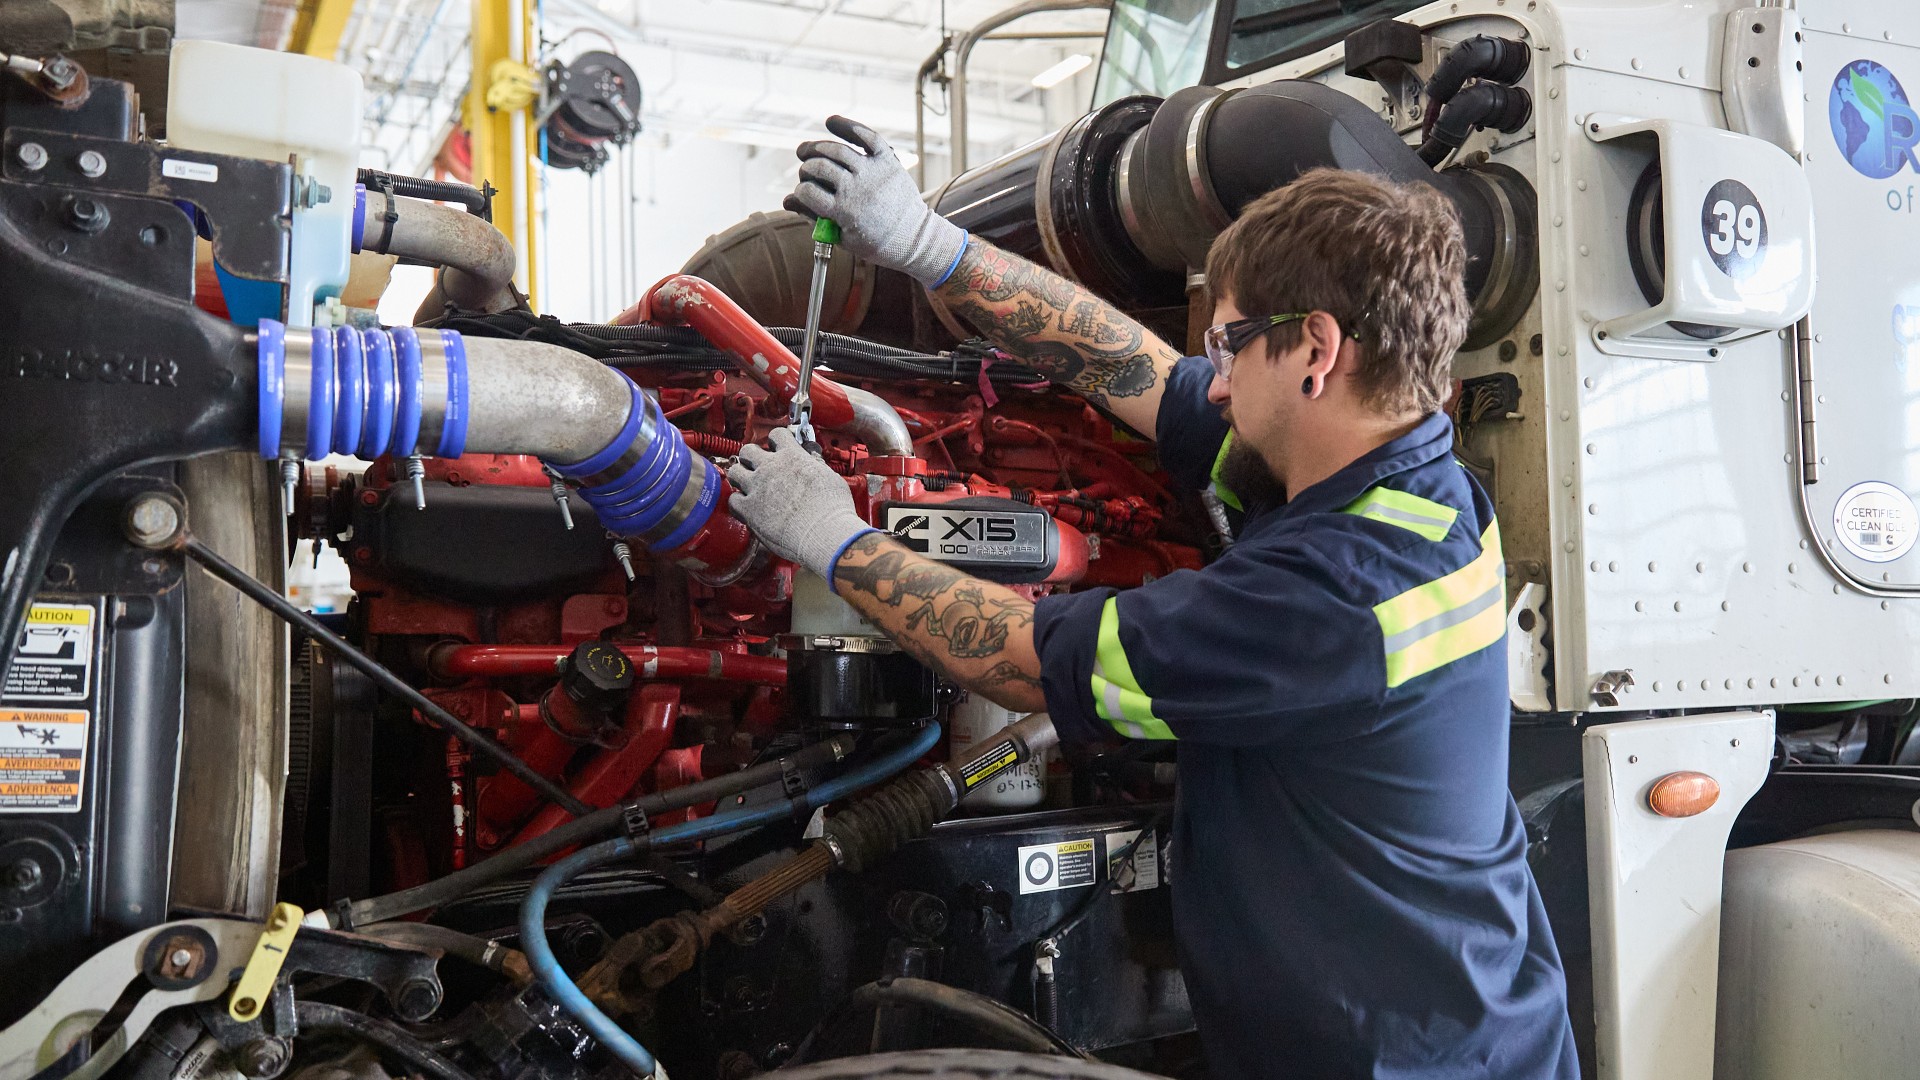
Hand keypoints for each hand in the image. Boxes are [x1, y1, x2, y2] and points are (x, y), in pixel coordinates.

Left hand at [725, 428, 876, 580]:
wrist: (824, 533)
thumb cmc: (832, 509)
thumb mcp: (829, 478)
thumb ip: (815, 467)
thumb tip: (812, 463)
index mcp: (792, 456)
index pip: (777, 435)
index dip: (777, 441)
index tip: (778, 447)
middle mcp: (770, 467)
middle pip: (748, 450)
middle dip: (752, 457)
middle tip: (759, 467)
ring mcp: (756, 487)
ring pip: (735, 471)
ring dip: (740, 476)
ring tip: (749, 485)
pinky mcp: (748, 509)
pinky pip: (732, 500)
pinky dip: (738, 502)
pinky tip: (748, 507)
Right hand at [784, 115, 967, 286]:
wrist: (913, 238)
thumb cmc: (874, 241)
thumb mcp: (841, 237)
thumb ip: (814, 217)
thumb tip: (787, 200)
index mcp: (845, 211)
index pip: (809, 192)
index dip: (801, 190)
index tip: (803, 191)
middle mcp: (857, 188)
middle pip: (819, 167)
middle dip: (806, 169)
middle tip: (806, 172)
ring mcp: (873, 171)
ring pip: (836, 150)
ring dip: (816, 148)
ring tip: (807, 151)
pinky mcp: (887, 160)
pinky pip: (866, 136)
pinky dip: (847, 125)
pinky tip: (830, 121)